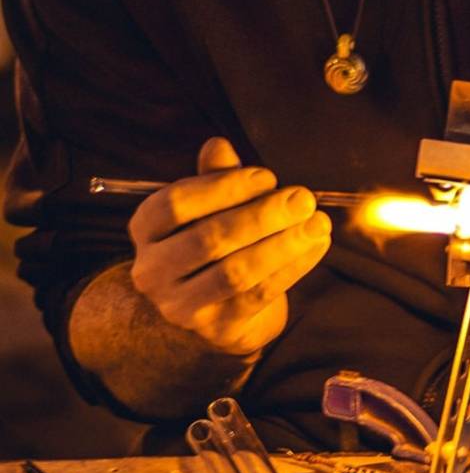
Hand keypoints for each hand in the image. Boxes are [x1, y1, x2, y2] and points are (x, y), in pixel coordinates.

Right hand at [126, 137, 331, 354]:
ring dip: (284, 244)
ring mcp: (181, 304)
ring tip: (319, 223)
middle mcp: (153, 269)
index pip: (175, 205)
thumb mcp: (210, 209)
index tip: (267, 177)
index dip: (223, 187)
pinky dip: (294, 267)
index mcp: (146, 230)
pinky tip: (318, 245)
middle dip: (262, 216)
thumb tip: (218, 144)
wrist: (215, 312)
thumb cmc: (216, 244)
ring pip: (236, 271)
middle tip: (304, 199)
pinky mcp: (218, 328)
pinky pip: (261, 294)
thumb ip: (215, 179)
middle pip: (208, 239)